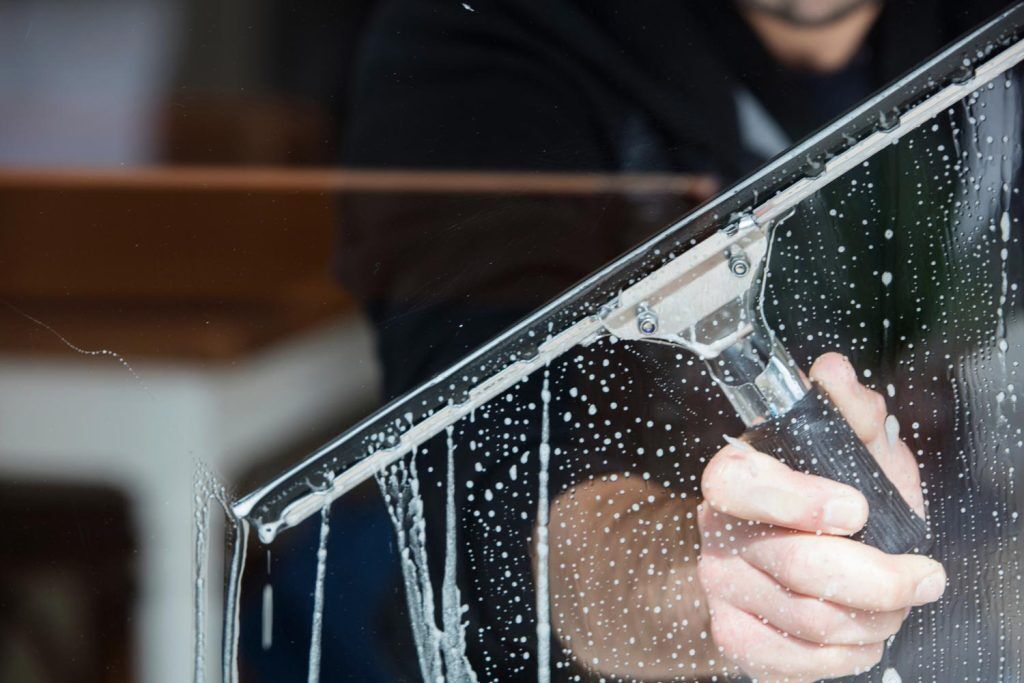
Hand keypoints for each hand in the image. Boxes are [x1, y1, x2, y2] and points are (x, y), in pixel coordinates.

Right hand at [697, 353, 944, 681]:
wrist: (790, 556)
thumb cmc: (829, 499)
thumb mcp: (853, 451)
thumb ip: (850, 414)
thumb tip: (832, 373)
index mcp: (737, 477)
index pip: (741, 485)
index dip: (799, 501)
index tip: (857, 509)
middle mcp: (719, 530)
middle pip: (797, 566)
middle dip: (880, 579)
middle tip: (921, 576)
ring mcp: (722, 585)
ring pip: (808, 619)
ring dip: (874, 618)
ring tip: (895, 603)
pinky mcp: (734, 635)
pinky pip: (797, 660)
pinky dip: (846, 654)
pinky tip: (861, 632)